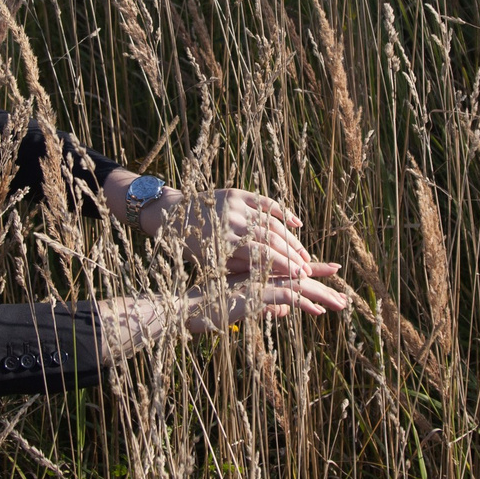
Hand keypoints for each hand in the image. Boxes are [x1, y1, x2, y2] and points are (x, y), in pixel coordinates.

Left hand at [153, 187, 338, 285]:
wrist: (171, 215)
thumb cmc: (192, 249)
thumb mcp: (211, 267)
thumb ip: (241, 273)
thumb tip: (270, 286)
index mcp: (223, 244)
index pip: (262, 256)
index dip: (284, 267)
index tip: (301, 278)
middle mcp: (231, 222)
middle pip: (271, 239)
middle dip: (293, 256)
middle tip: (308, 269)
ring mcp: (235, 205)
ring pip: (272, 222)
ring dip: (291, 239)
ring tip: (304, 255)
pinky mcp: (236, 192)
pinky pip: (266, 202)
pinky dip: (283, 213)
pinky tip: (297, 225)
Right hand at [180, 272, 357, 336]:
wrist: (187, 307)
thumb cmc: (208, 306)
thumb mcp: (243, 307)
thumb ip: (265, 305)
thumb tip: (285, 312)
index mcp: (260, 274)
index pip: (292, 271)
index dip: (313, 271)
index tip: (332, 270)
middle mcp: (262, 275)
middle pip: (300, 277)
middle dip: (324, 286)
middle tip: (345, 296)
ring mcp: (260, 284)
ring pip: (298, 286)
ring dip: (322, 295)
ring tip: (341, 305)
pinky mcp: (256, 295)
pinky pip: (287, 296)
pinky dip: (305, 302)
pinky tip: (318, 310)